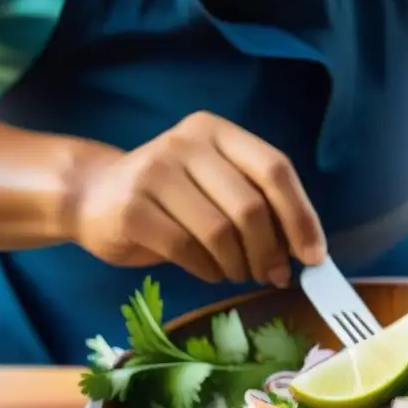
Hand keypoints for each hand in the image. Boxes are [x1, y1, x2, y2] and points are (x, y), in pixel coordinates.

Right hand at [73, 111, 325, 285]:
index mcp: (217, 131)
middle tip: (273, 275)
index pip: (275, 170)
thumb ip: (258, 205)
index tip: (313, 256)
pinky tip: (209, 271)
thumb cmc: (172, 198)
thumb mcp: (217, 186)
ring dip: (238, 265)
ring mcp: (155, 172)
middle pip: (250, 207)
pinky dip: (208, 270)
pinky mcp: (132, 209)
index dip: (301, 217)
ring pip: (220, 233)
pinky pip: (188, 250)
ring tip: (237, 272)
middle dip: (270, 252)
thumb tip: (305, 251)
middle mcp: (186, 143)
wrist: (93, 196)